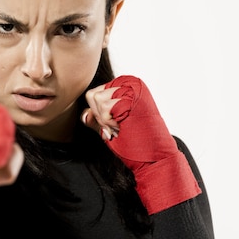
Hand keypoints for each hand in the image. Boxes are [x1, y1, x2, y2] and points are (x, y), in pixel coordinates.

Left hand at [81, 75, 200, 213]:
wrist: (153, 156)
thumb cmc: (134, 143)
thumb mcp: (109, 127)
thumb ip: (96, 119)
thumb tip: (84, 115)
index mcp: (123, 86)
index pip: (92, 95)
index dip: (97, 115)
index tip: (113, 125)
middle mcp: (128, 83)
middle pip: (92, 96)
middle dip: (100, 117)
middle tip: (118, 127)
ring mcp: (131, 87)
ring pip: (97, 100)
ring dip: (106, 120)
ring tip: (123, 126)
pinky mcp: (133, 95)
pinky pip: (105, 106)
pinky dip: (110, 121)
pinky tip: (125, 125)